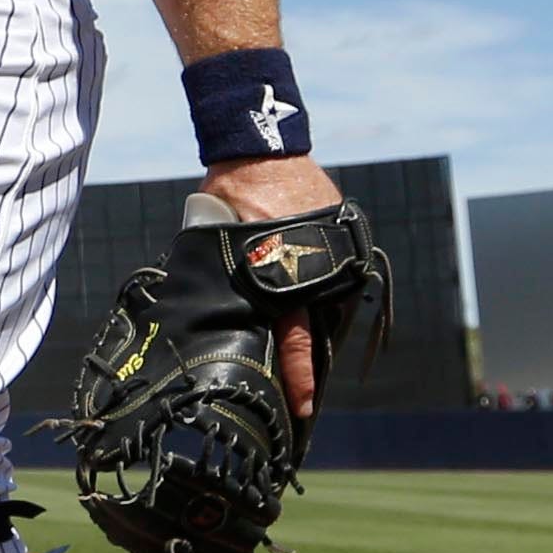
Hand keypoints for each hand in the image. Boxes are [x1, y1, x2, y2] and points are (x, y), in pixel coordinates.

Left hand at [203, 151, 337, 420]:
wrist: (260, 147)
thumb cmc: (230, 195)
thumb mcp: (218, 242)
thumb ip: (225, 278)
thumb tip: (208, 312)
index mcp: (281, 274)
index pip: (296, 336)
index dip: (299, 374)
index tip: (306, 406)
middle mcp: (318, 266)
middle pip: (321, 323)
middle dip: (311, 351)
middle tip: (300, 384)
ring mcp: (335, 248)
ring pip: (333, 300)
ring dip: (319, 317)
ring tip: (305, 343)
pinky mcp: (343, 233)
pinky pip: (336, 272)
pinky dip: (325, 287)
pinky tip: (314, 301)